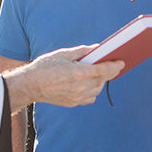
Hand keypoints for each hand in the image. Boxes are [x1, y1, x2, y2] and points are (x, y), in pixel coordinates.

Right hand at [4, 45, 123, 111]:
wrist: (30, 85)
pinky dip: (93, 90)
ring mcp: (77, 97)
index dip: (115, 65)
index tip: (122, 62)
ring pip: (98, 89)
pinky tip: (91, 82)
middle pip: (103, 79)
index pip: (104, 70)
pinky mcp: (73, 103)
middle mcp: (80, 87)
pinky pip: (90, 97)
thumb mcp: (63, 54)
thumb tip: (98, 48)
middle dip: (110, 72)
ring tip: (103, 72)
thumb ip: (82, 51)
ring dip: (102, 81)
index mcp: (78, 72)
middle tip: (115, 65)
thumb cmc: (45, 66)